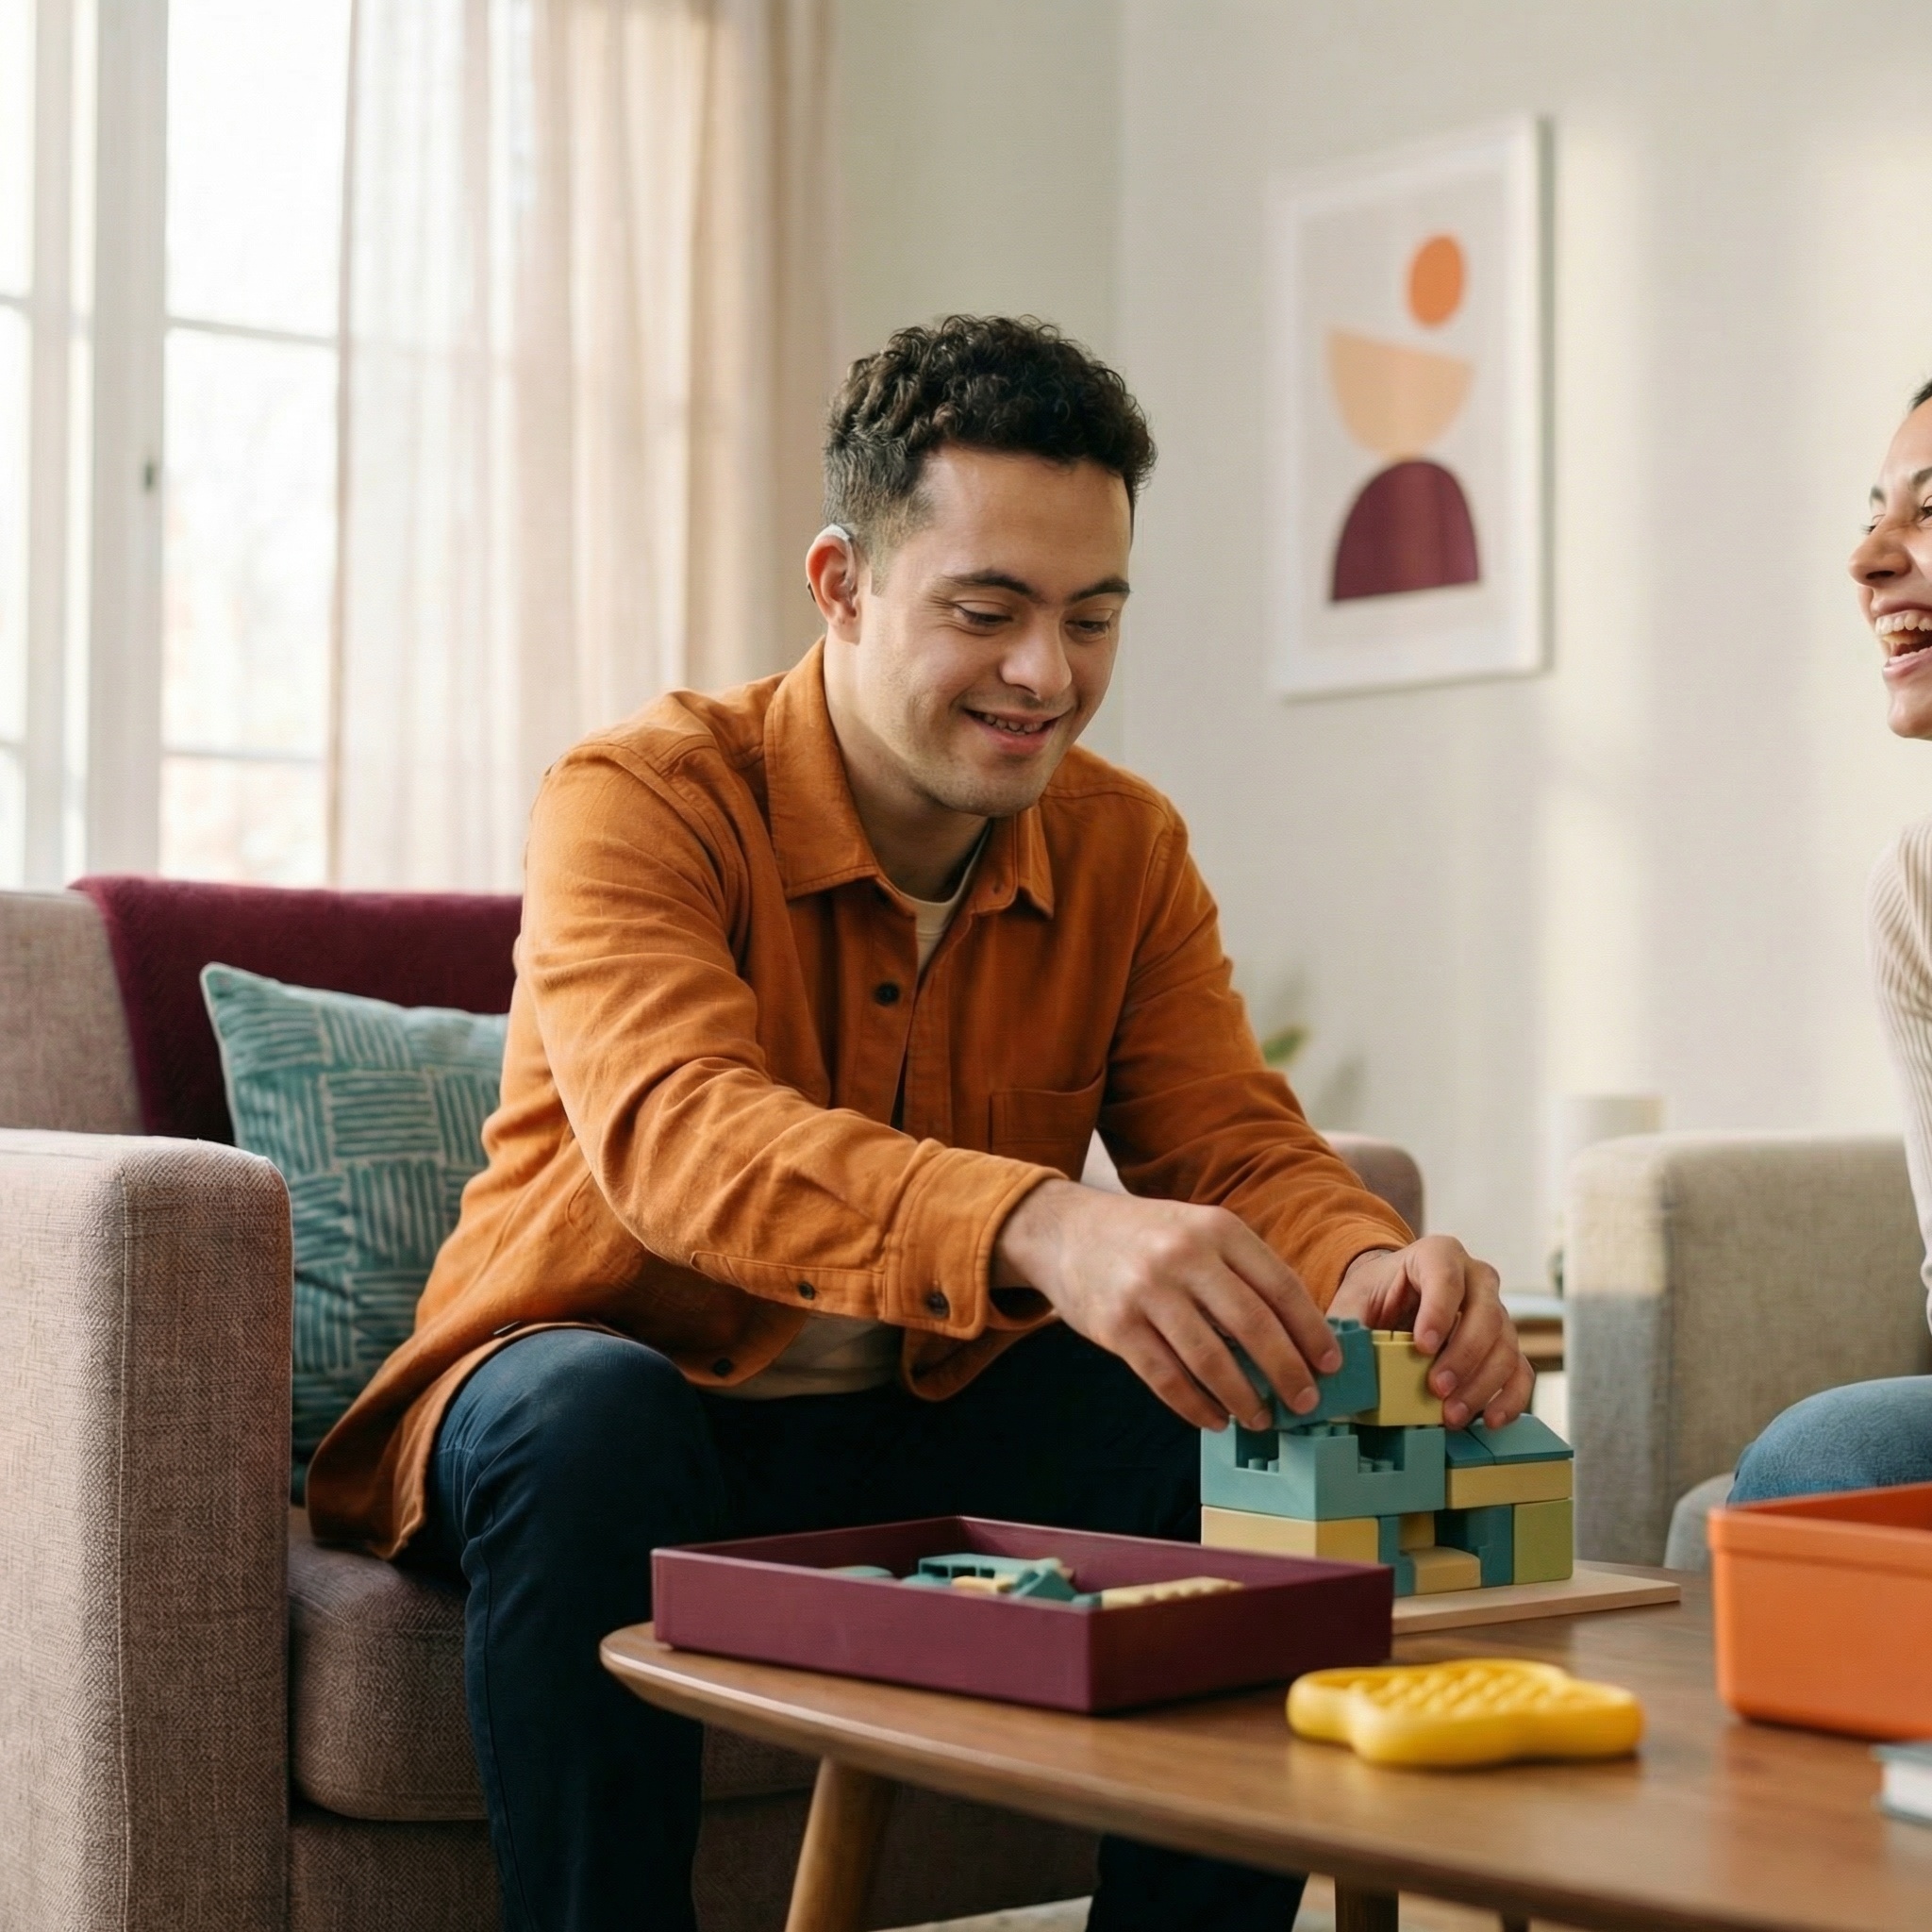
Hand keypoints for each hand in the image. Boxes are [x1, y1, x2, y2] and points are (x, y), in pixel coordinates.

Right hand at [992, 1179, 1342, 1430]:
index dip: (1312, 1332)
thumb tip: (1297, 1336)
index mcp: (1217, 1228)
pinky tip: (1214, 1419)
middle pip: (1253, 1325)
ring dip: (1244, 1398)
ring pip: (1211, 1359)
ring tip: (1260, 1418)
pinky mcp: (1116, 1326)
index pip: (1280, 1286)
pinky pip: (1166, 1378)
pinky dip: (1196, 1406)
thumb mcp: (1198, 1230)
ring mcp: (1147, 1291)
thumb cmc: (1146, 1238)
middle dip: (1287, 1372)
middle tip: (1305, 1402)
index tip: (1331, 1365)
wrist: (1065, 1230)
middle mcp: (1184, 1255)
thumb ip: (1241, 1273)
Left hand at [1328, 1236, 1530, 1429]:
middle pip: (1485, 1315)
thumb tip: (1335, 1363)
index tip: (1422, 1347)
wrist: (1394, 1296)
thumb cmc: (1376, 1294)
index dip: (1438, 1312)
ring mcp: (1496, 1311)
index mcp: (1438, 1254)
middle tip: (1437, 1389)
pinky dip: (1510, 1397)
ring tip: (1451, 1414)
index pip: (1446, 1277)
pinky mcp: (1505, 1344)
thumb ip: (1347, 1323)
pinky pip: (1520, 1370)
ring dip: (1481, 1384)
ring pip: (1505, 1346)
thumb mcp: (1354, 1299)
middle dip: (1462, 1356)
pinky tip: (1491, 1419)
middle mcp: (1476, 1278)